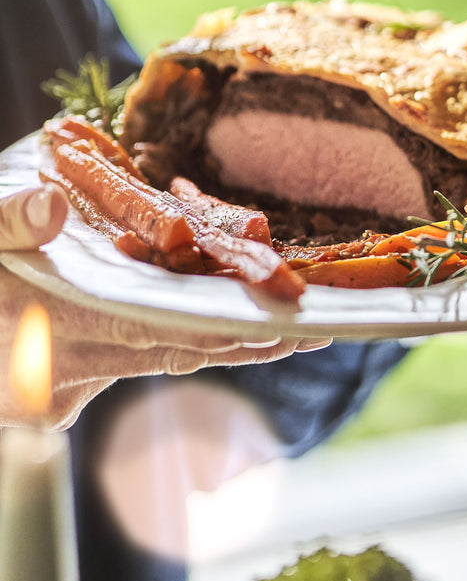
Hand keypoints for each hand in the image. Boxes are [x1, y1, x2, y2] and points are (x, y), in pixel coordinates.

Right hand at [0, 185, 330, 428]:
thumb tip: (47, 209)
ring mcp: (74, 371)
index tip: (283, 329)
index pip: (154, 335)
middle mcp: (69, 364)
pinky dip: (192, 327)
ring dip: (231, 339)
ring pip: (169, 351)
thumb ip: (2, 223)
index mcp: (50, 332)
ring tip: (298, 327)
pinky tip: (235, 313)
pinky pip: (148, 343)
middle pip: (178, 350)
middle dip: (248, 342)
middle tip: (320, 329)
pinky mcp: (79, 365)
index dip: (220, 334)